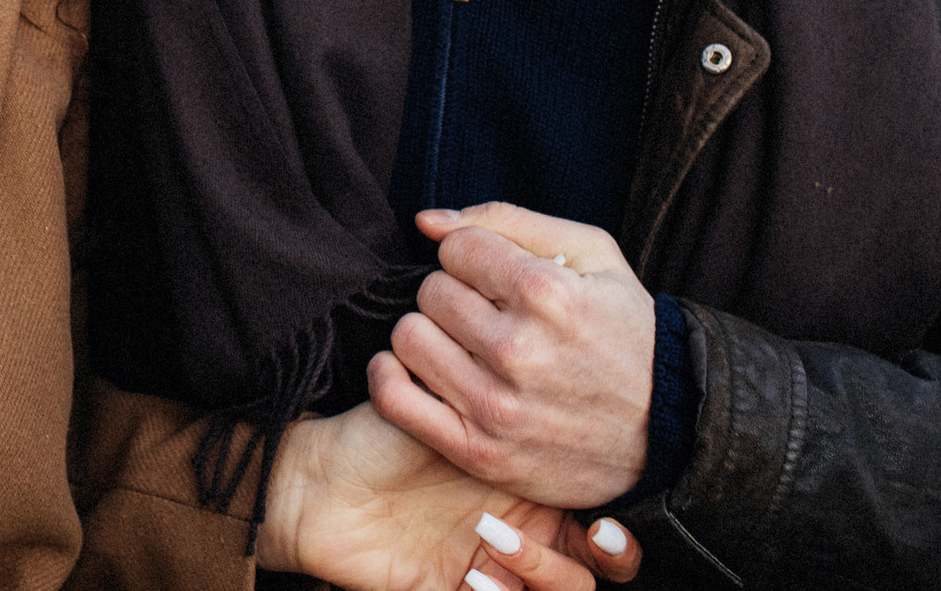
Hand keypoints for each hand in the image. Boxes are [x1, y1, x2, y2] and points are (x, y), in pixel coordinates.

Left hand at [261, 402, 640, 589]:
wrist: (321, 478)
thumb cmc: (384, 434)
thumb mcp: (452, 409)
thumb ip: (505, 401)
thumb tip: (552, 370)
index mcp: (530, 486)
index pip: (598, 512)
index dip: (619, 526)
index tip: (607, 516)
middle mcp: (522, 531)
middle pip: (595, 565)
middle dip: (608, 556)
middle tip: (591, 535)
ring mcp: (494, 570)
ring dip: (543, 573)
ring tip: (495, 541)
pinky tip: (476, 579)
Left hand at [373, 204, 655, 509]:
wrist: (669, 430)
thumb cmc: (624, 331)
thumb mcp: (591, 255)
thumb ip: (505, 221)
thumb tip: (426, 221)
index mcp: (548, 294)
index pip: (456, 249)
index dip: (474, 257)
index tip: (496, 277)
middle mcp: (518, 350)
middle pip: (430, 292)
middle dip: (454, 295)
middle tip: (486, 315)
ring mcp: (497, 406)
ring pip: (408, 338)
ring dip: (429, 335)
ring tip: (463, 344)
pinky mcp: (480, 451)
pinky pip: (395, 399)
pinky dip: (390, 377)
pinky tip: (416, 370)